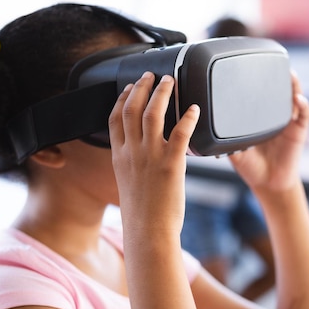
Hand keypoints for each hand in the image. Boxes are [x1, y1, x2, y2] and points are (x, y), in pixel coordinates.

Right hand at [109, 72, 199, 235]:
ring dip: (162, 93)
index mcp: (119, 157)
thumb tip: (142, 156)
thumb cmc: (141, 214)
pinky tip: (194, 109)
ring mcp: (150, 157)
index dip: (122, 99)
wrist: (148, 233)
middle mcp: (132, 153)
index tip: (129, 87)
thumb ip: (132, 165)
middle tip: (151, 75)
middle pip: (132, 109)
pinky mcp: (171, 165)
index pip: (115, 119)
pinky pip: (180, 133)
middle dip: (141, 87)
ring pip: (153, 114)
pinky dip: (187, 118)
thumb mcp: (128, 184)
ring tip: (170, 81)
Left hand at [229, 74, 308, 192]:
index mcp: (258, 119)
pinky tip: (298, 98)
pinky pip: (303, 116)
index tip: (250, 69)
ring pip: (294, 98)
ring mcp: (287, 123)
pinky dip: (303, 106)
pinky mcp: (298, 132)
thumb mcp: (234, 152)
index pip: (259, 96)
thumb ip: (225, 143)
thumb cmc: (252, 167)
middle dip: (278, 77)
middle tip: (272, 63)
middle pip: (278, 92)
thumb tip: (208, 134)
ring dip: (293, 85)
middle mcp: (273, 117)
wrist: (268, 184)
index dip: (258, 83)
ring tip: (290, 74)